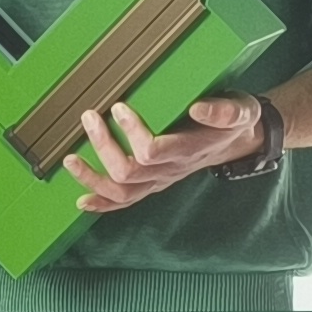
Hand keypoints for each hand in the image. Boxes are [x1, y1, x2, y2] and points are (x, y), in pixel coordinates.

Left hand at [64, 93, 266, 211]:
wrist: (236, 142)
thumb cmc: (234, 121)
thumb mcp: (241, 109)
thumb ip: (224, 111)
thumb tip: (198, 107)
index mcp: (188, 150)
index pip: (153, 150)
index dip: (132, 133)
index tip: (118, 107)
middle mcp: (170, 171)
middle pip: (129, 171)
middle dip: (103, 146)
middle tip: (89, 118)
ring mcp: (160, 181)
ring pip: (121, 192)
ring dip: (92, 178)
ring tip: (70, 160)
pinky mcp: (153, 184)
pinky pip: (125, 202)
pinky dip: (102, 203)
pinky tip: (82, 200)